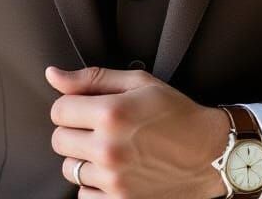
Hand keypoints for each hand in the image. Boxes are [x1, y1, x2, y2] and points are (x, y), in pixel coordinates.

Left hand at [46, 64, 229, 197]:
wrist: (208, 153)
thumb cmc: (175, 113)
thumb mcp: (138, 83)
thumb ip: (91, 78)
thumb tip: (52, 75)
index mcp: (111, 113)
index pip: (59, 110)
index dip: (70, 105)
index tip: (86, 107)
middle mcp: (108, 148)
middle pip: (58, 140)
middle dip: (74, 130)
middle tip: (99, 127)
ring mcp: (113, 179)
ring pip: (69, 169)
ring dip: (83, 158)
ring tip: (110, 148)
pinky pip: (83, 195)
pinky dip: (94, 185)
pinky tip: (114, 171)